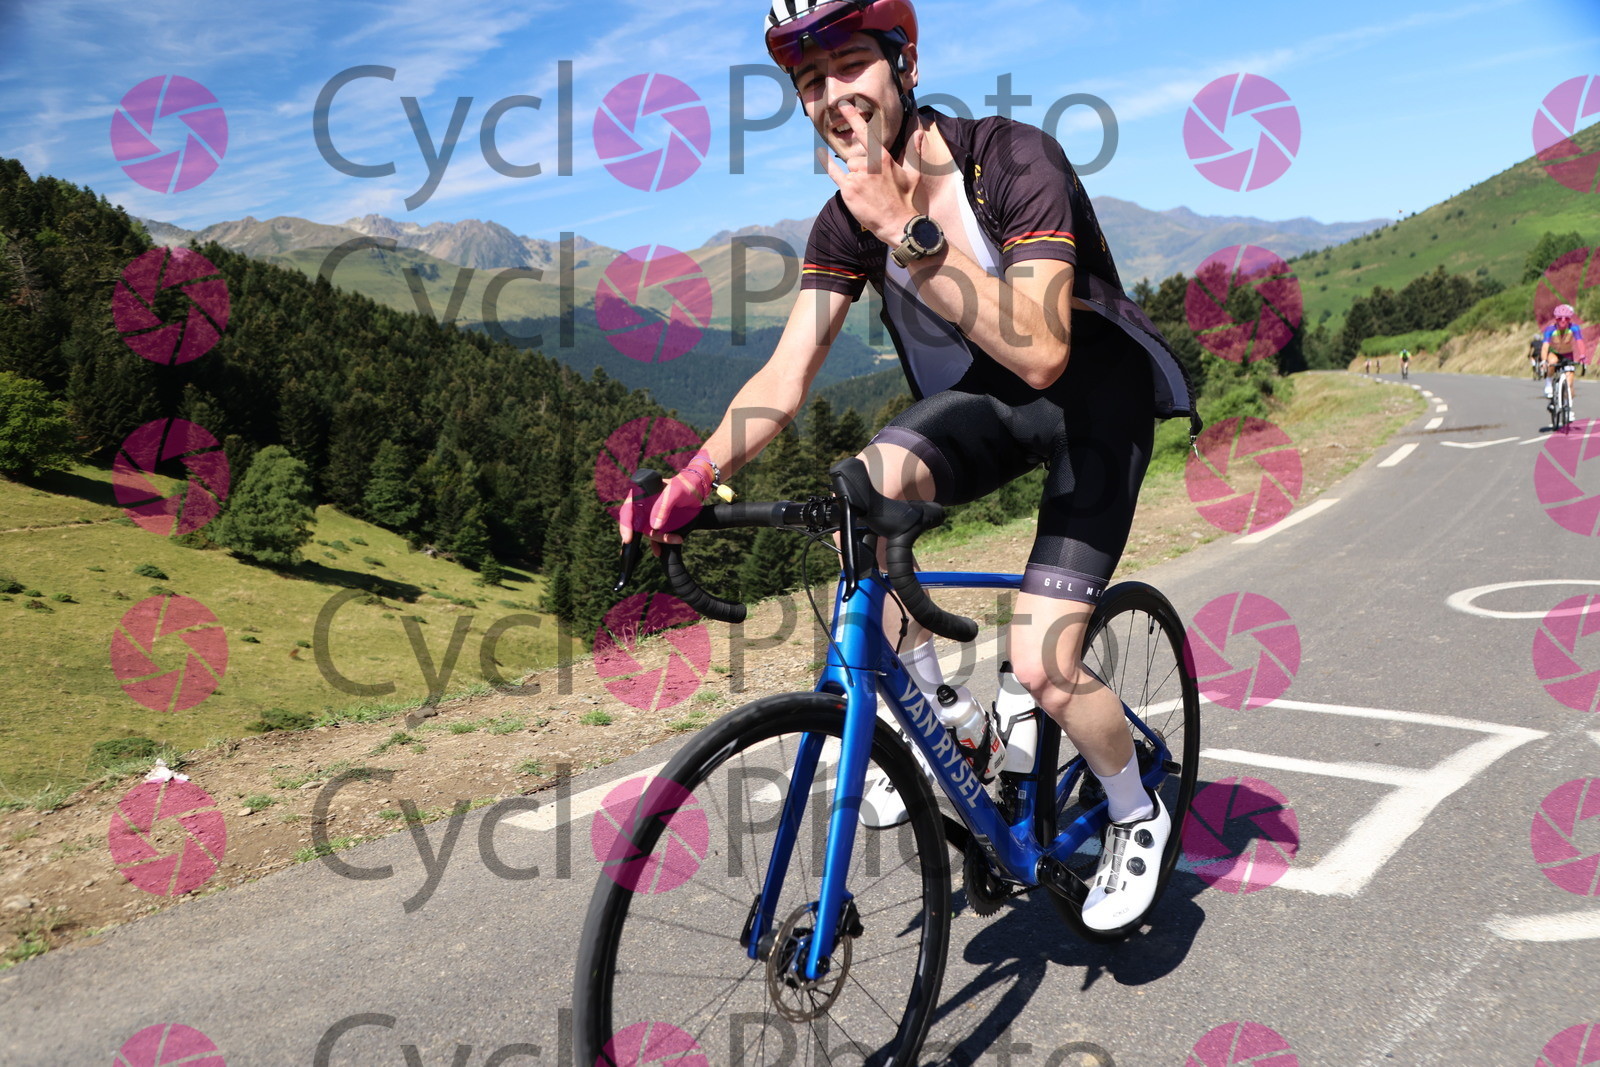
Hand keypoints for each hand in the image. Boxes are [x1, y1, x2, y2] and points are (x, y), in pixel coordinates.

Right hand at [616, 467, 710, 552]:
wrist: (697, 490)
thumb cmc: (684, 485)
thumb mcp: (675, 492)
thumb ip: (664, 506)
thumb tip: (654, 526)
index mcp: (641, 494)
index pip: (627, 510)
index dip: (625, 525)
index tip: (628, 539)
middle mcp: (643, 506)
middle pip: (637, 525)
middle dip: (647, 535)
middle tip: (660, 540)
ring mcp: (650, 516)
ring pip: (647, 532)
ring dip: (658, 540)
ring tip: (676, 539)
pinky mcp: (658, 523)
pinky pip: (654, 536)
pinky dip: (657, 545)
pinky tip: (660, 550)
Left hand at [822, 100, 921, 244]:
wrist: (898, 224)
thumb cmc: (907, 200)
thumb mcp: (913, 173)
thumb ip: (913, 150)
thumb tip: (918, 131)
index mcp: (884, 158)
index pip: (865, 133)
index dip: (854, 117)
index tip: (843, 105)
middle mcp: (869, 164)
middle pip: (855, 158)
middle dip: (861, 170)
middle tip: (874, 187)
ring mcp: (858, 177)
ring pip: (849, 168)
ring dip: (855, 178)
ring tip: (868, 193)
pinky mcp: (849, 190)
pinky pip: (834, 173)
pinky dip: (827, 164)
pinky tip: (820, 154)